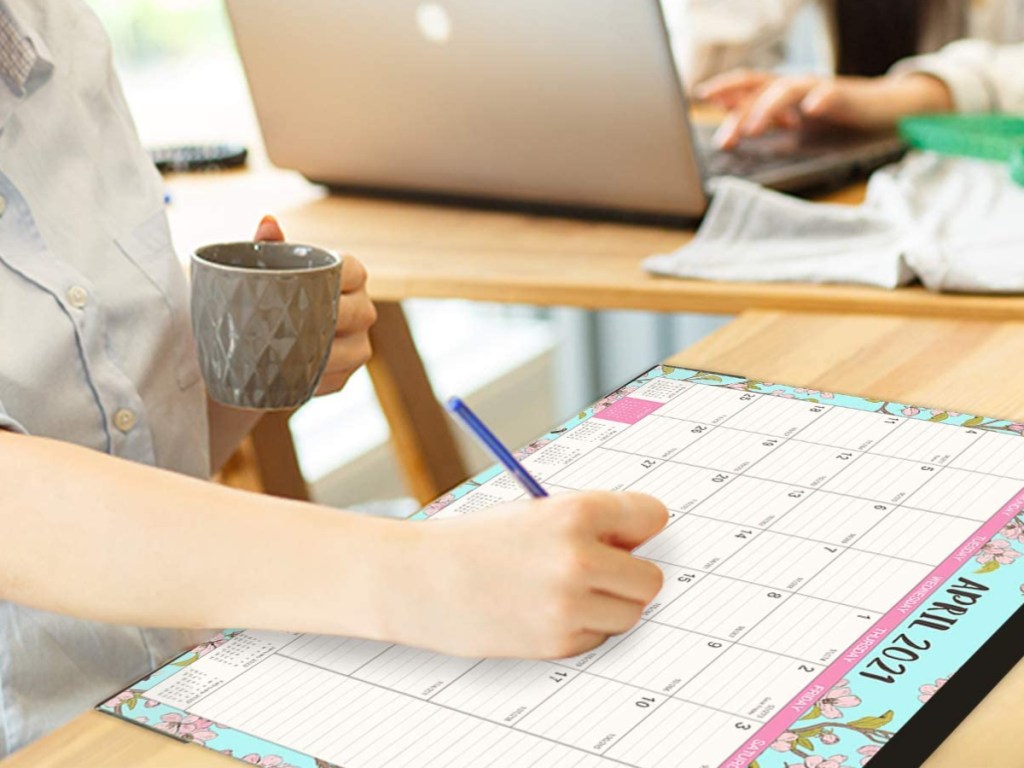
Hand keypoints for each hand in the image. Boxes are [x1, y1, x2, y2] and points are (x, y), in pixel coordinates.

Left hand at [255, 216, 376, 393]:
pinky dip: (317, 380)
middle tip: (294, 323)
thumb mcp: (262, 273)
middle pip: (357, 313)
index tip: (309, 284)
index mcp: (347, 276)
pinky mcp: (347, 373)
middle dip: (327, 320)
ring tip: (292, 356)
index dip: (337, 277)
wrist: (253, 351)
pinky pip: (339, 378)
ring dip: (324, 356)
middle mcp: (361, 309)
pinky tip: (295, 379)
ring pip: (353, 350)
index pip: (353, 271)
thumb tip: (268, 221)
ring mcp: (359, 343)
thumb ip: (267, 249)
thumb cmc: (264, 300)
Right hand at [389, 492, 668, 657]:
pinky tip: (543, 612)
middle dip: (629, 575)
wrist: (423, 581)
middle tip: (596, 570)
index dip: (637, 527)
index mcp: (576, 512)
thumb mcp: (538, 514)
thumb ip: (594, 525)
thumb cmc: (479, 542)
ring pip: (631, 612)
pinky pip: (599, 637)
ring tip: (565, 591)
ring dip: (609, 605)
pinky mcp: (559, 642)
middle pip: (652, 578)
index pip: (653, 516)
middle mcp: (580, 558)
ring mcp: (571, 605)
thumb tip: (643, 546)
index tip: (624, 535)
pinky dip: (582, 629)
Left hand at [695, 70, 952, 149]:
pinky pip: (834, 94)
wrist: (889, 114)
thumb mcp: (799, 132)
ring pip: (789, 89)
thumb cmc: (842, 124)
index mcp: (787, 96)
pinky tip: (812, 108)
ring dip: (768, 107)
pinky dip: (822, 99)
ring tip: (752, 129)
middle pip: (762, 88)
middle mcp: (800, 88)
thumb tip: (735, 135)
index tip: (703, 97)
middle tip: (724, 138)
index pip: (751, 87)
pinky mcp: (848, 96)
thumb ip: (770, 130)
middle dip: (739, 110)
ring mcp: (823, 89)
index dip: (727, 89)